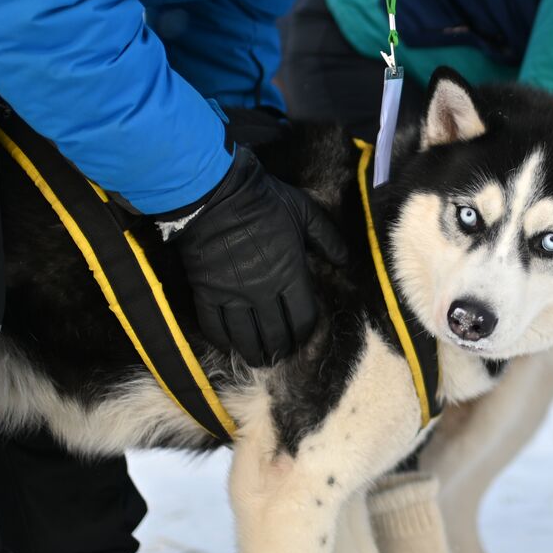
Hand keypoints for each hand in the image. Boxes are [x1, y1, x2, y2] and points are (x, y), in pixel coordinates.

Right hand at [174, 147, 347, 364]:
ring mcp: (233, 295)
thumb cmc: (264, 201)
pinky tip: (230, 347)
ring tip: (259, 359)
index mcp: (290, 274)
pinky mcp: (206, 292)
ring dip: (255, 354)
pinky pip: (215, 328)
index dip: (305, 333)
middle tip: (282, 353)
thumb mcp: (305, 213)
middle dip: (282, 349)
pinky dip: (223, 342)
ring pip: (246, 338)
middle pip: (276, 335)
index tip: (303, 336)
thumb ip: (328, 239)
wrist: (215, 193)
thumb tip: (345, 262)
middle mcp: (263, 291)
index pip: (303, 318)